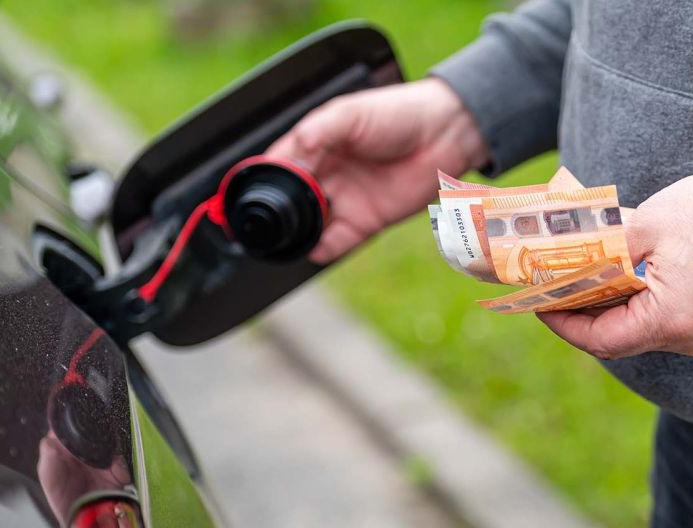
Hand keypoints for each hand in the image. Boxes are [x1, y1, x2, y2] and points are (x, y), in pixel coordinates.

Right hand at [268, 78, 488, 262]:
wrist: (445, 134)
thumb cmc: (399, 113)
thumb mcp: (351, 114)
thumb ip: (319, 131)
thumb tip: (293, 152)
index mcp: (316, 145)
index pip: (279, 165)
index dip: (261, 179)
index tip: (246, 192)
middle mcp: (326, 174)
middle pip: (290, 200)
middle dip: (276, 212)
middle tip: (262, 222)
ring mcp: (345, 199)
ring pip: (310, 224)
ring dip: (297, 233)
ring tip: (285, 238)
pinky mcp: (366, 220)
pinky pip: (337, 241)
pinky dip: (323, 249)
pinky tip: (314, 248)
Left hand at [538, 164, 692, 359]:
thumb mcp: (647, 224)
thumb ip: (603, 250)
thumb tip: (567, 257)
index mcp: (671, 321)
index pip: (602, 340)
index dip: (565, 324)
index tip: (541, 304)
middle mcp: (692, 341)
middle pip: (622, 340)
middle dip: (586, 315)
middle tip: (559, 289)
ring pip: (646, 333)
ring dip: (616, 309)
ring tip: (591, 278)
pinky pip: (670, 325)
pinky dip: (645, 306)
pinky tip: (630, 279)